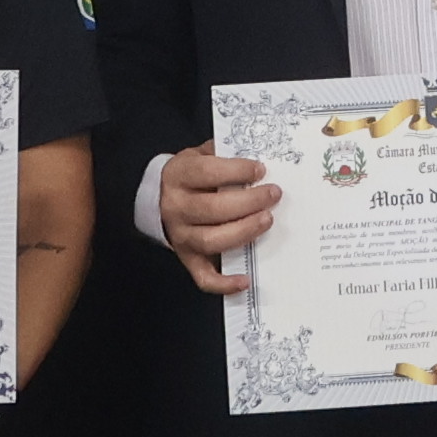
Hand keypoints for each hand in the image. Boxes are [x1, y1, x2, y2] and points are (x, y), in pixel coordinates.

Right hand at [160, 148, 280, 293]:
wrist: (163, 199)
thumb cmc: (193, 175)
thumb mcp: (202, 155)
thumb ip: (225, 153)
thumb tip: (264, 154)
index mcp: (178, 175)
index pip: (207, 172)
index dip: (236, 171)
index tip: (261, 169)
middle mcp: (176, 207)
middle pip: (212, 209)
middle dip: (249, 202)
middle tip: (274, 195)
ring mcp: (181, 236)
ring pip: (211, 241)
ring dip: (243, 232)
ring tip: (267, 220)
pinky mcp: (188, 258)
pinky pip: (204, 277)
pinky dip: (224, 283)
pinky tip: (247, 280)